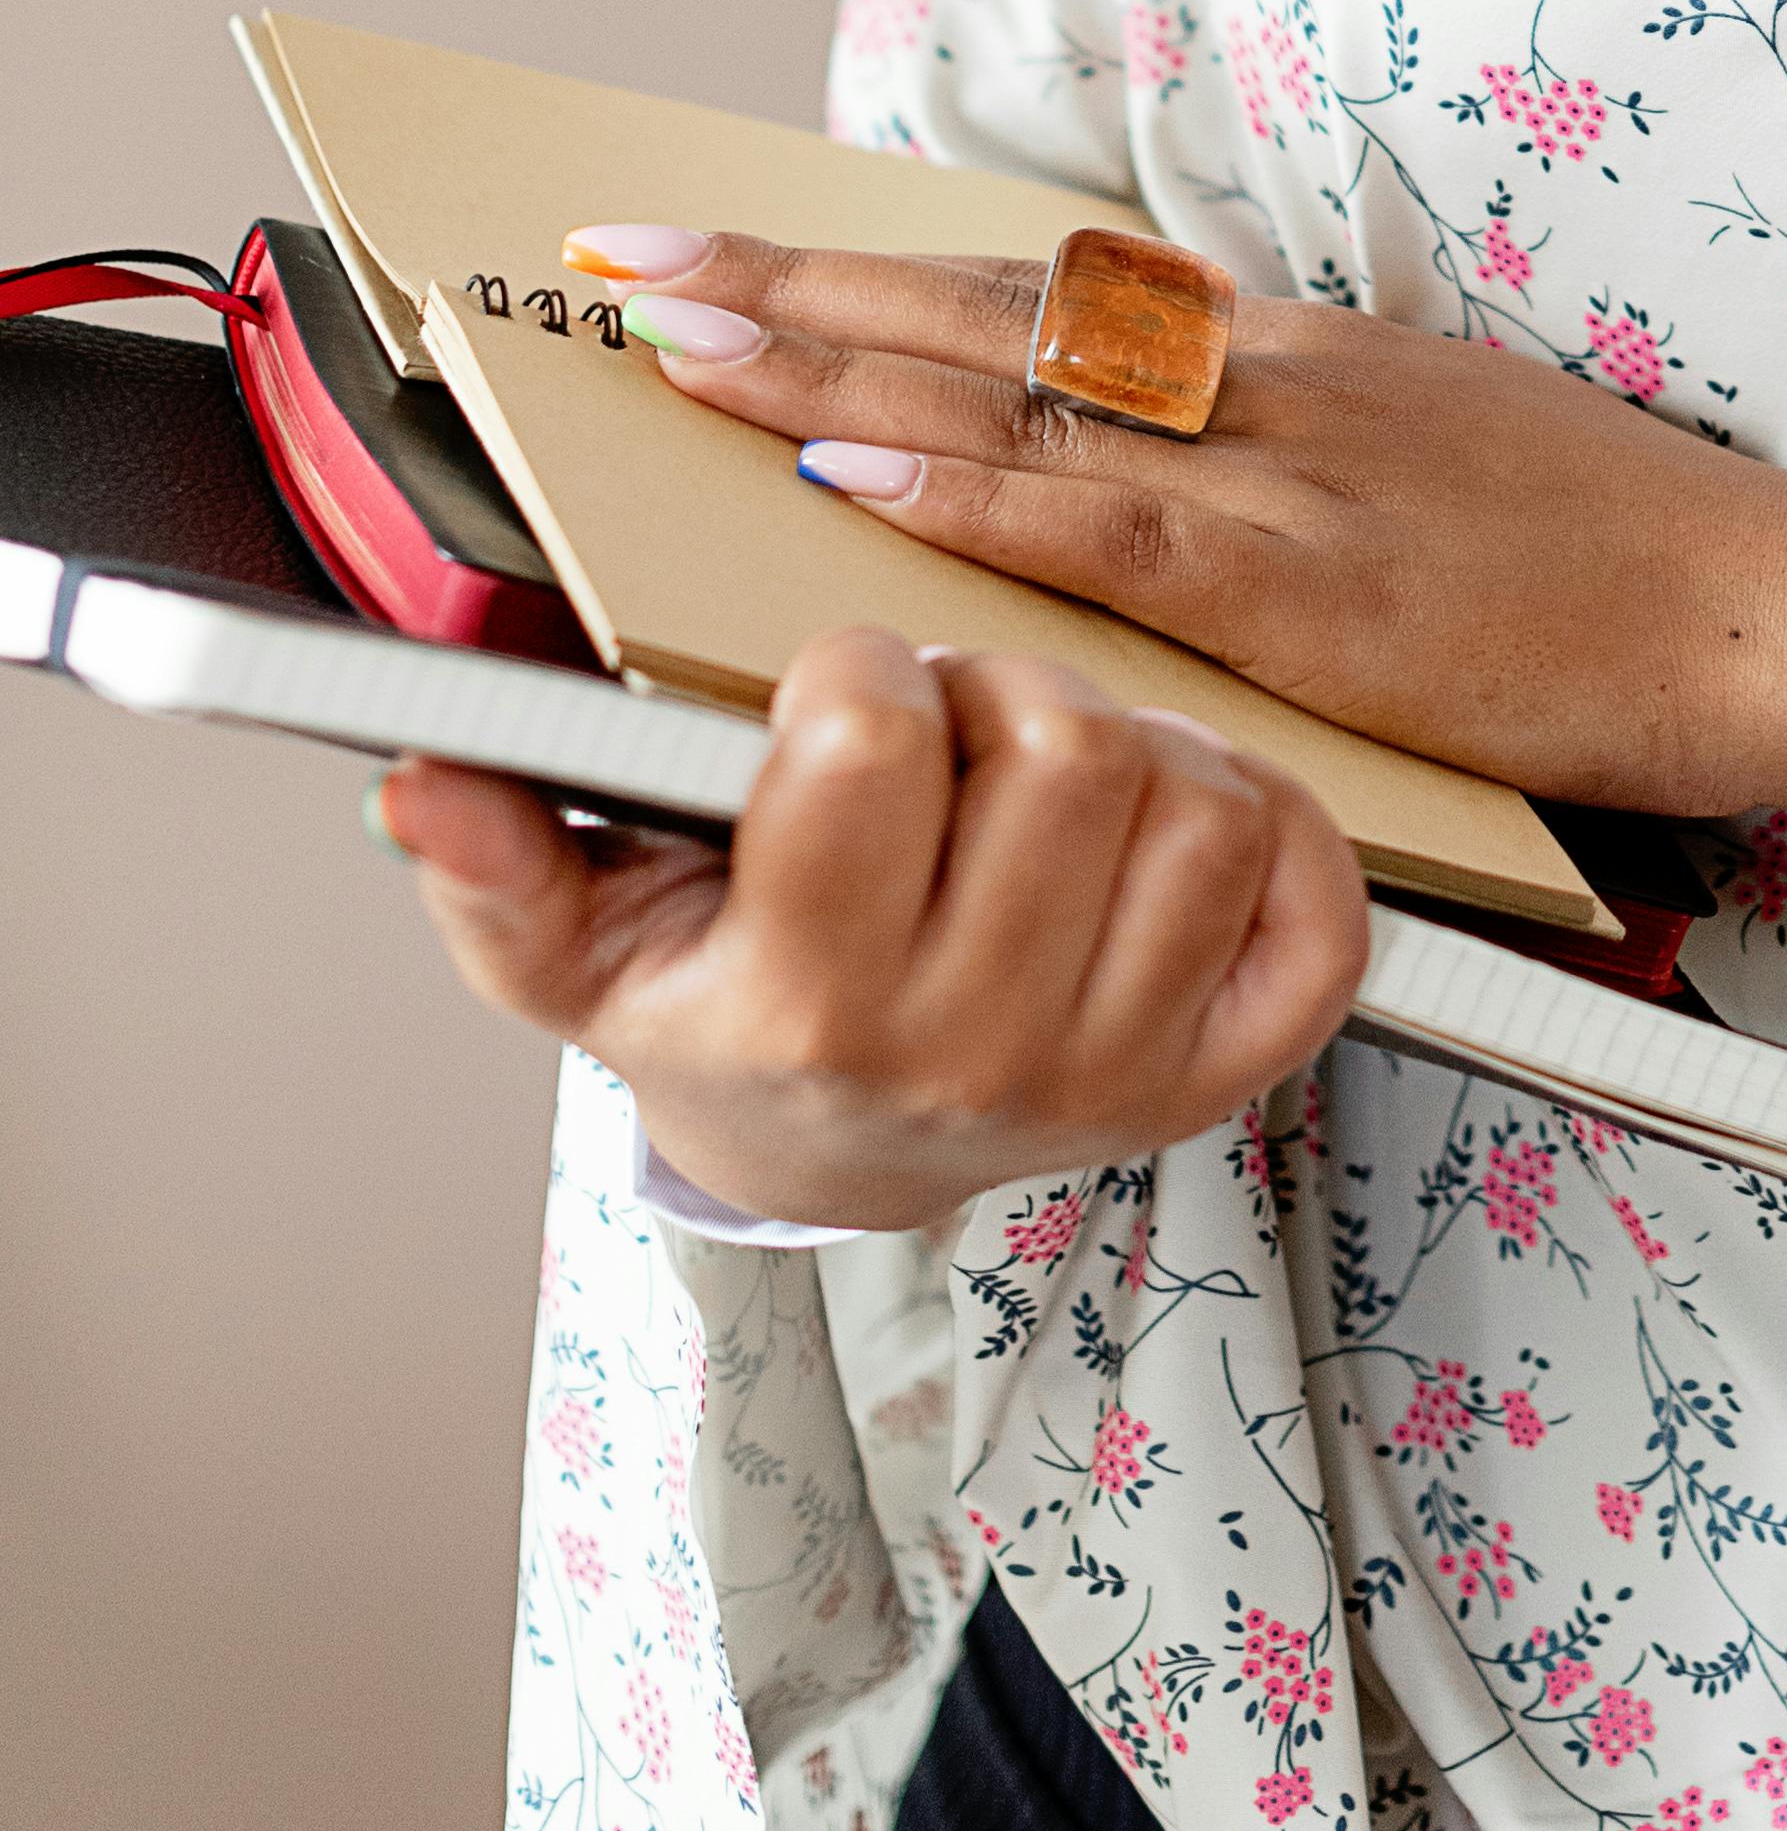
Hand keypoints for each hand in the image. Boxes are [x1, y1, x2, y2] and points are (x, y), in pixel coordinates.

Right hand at [376, 626, 1369, 1229]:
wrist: (836, 1159)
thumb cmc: (717, 1011)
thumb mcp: (576, 952)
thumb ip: (497, 869)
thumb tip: (425, 781)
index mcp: (811, 1000)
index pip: (877, 742)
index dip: (861, 671)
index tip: (841, 692)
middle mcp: (977, 1050)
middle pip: (1069, 748)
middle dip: (1005, 687)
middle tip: (958, 723)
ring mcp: (1121, 1070)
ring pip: (1203, 802)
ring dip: (1137, 744)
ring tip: (1050, 771)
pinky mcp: (1230, 1070)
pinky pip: (1317, 903)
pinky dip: (1272, 831)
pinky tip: (1178, 820)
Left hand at [571, 228, 1786, 819]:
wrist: (1768, 609)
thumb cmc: (1615, 562)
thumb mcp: (1434, 472)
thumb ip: (1291, 461)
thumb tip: (1158, 461)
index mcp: (1292, 360)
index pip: (1046, 292)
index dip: (880, 269)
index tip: (748, 251)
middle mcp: (1266, 382)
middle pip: (992, 310)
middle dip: (799, 282)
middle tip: (636, 257)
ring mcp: (1286, 471)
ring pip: (1016, 395)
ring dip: (830, 362)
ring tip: (676, 339)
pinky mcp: (1315, 586)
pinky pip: (1108, 527)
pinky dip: (970, 492)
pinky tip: (852, 472)